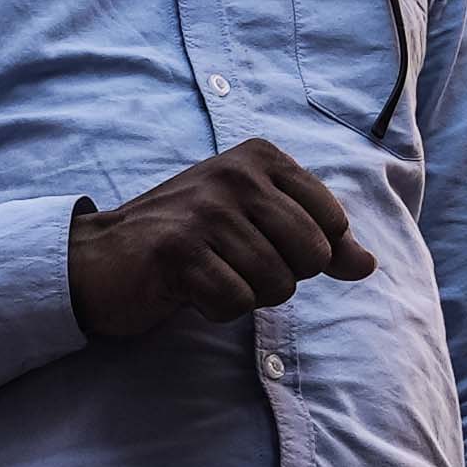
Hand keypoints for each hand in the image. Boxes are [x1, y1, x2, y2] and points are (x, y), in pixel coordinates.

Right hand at [68, 140, 370, 337]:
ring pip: (276, 284)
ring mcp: (206, 210)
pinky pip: (235, 303)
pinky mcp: (179, 250)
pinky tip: (188, 289)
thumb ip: (320, 241)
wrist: (99, 259)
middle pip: (311, 256)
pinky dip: (215, 309)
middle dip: (279, 277)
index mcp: (260, 158)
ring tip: (208, 274)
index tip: (260, 243)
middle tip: (232, 264)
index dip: (306, 252)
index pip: (332, 223)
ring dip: (244, 294)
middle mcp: (235, 174)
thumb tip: (368, 265)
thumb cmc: (188, 242)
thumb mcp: (259, 227)